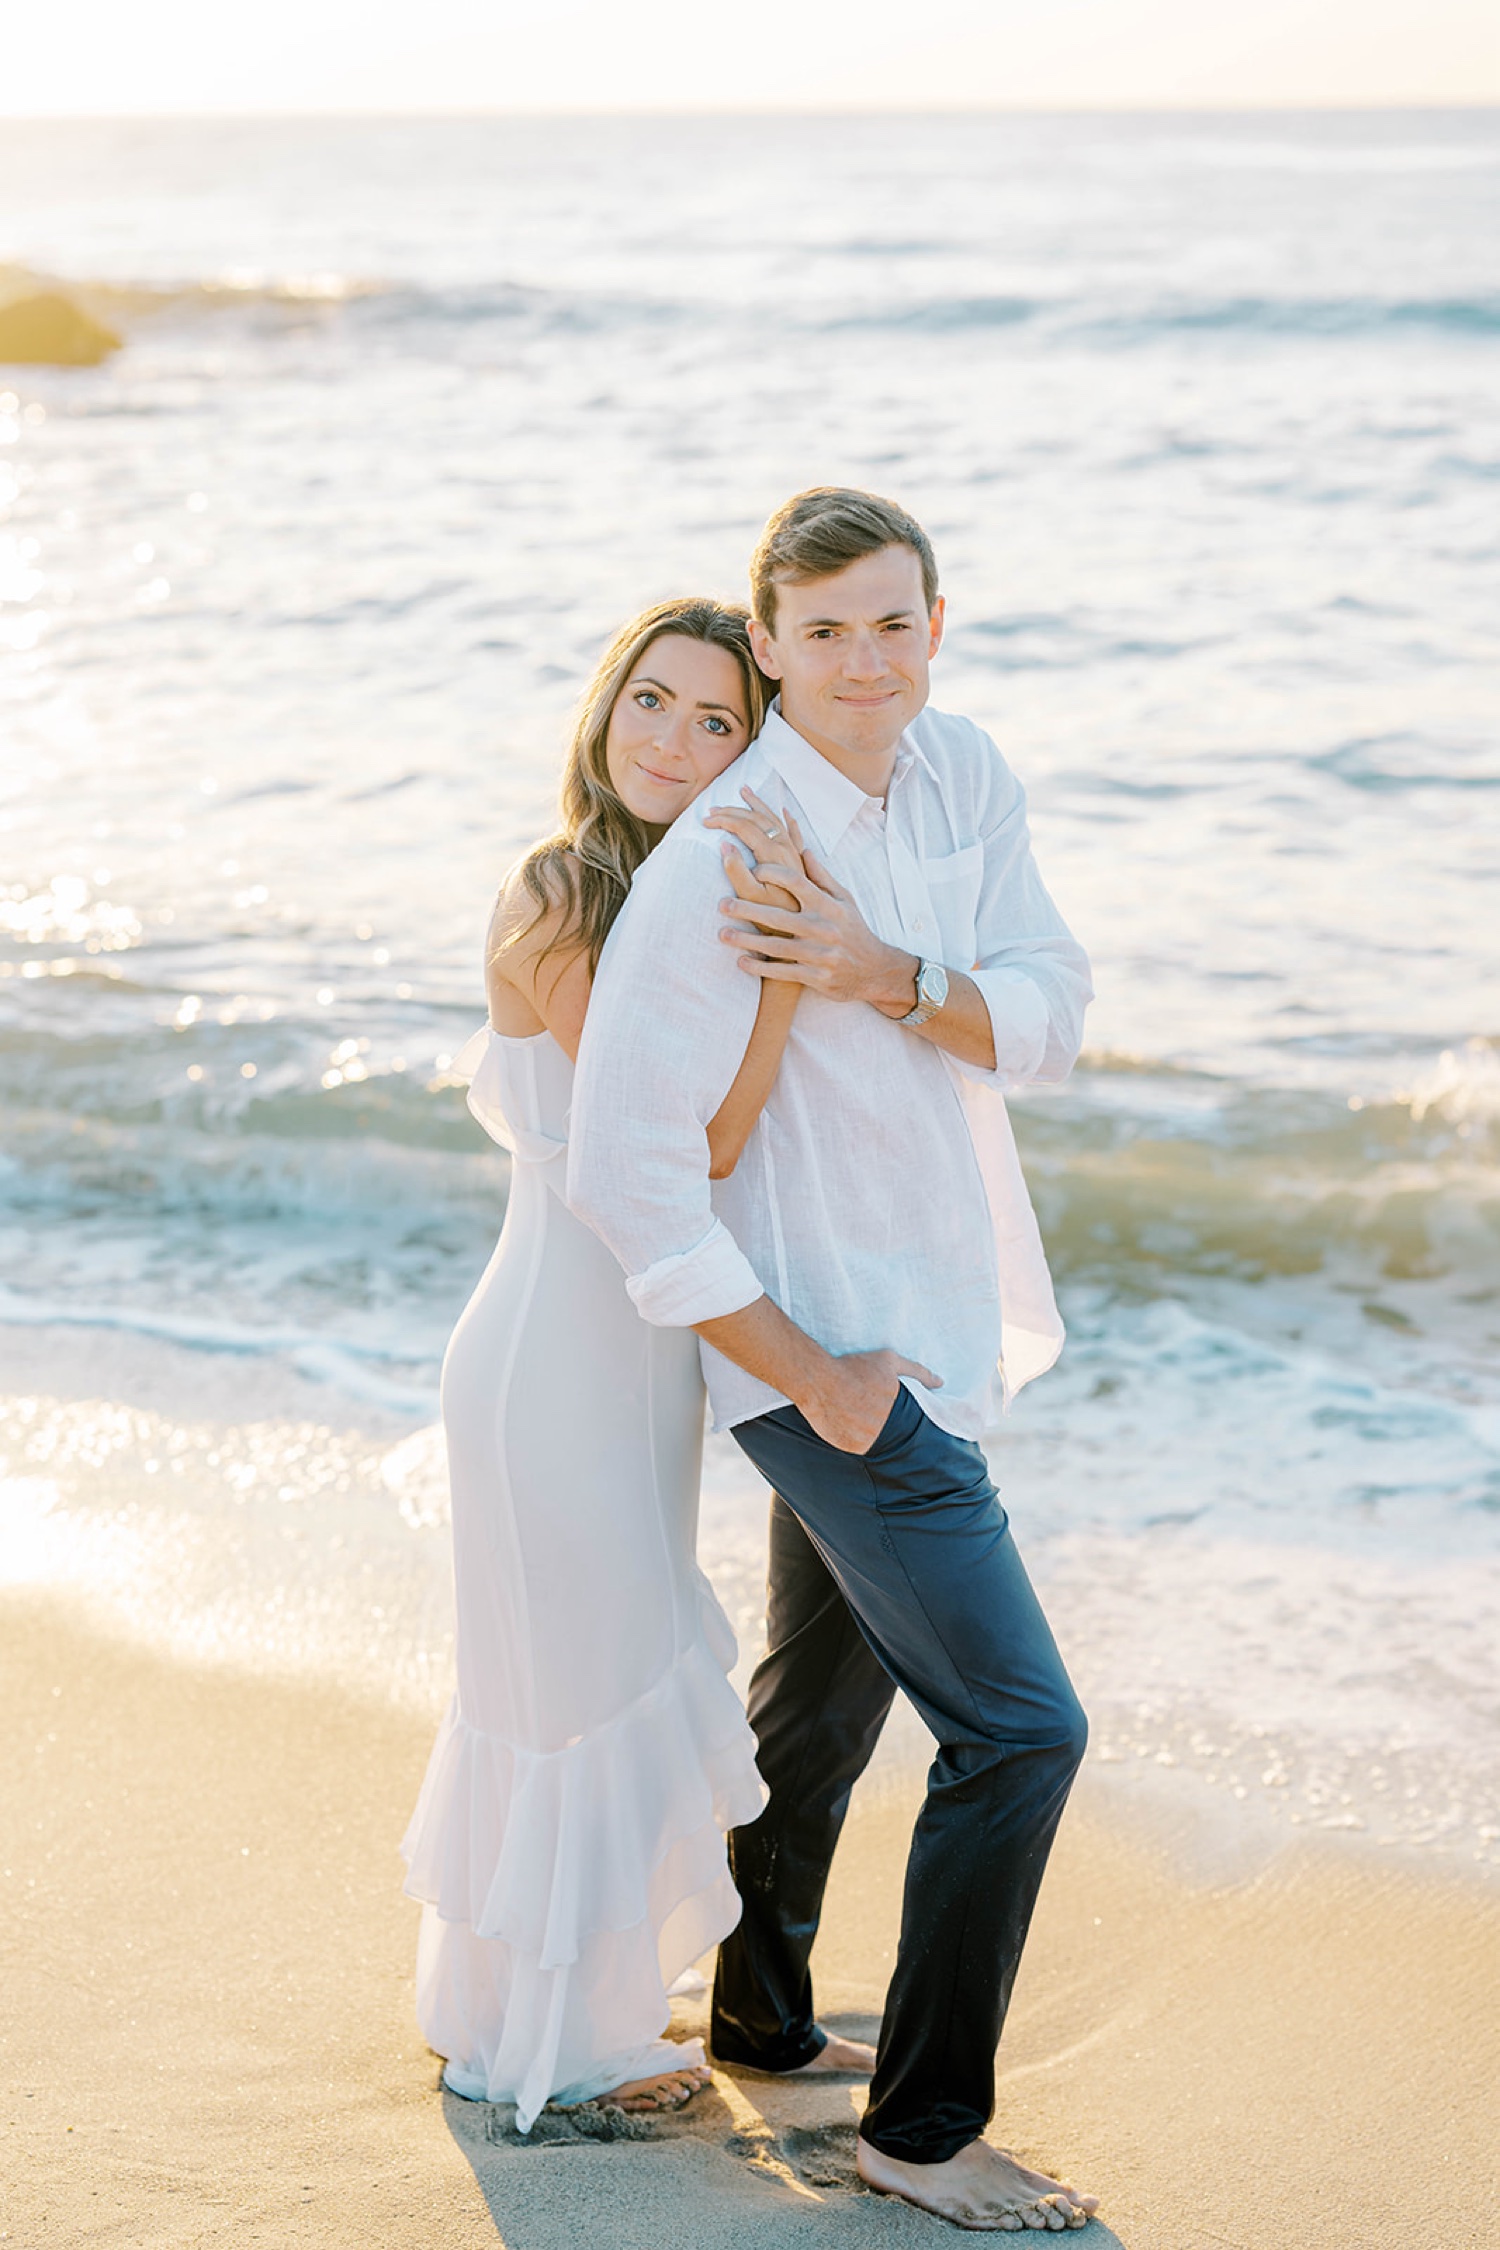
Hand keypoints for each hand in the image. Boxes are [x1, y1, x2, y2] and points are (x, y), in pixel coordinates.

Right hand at [705, 787, 806, 914]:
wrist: (801, 931)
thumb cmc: (772, 918)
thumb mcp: (748, 898)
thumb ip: (736, 871)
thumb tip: (724, 845)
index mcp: (773, 854)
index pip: (744, 826)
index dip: (723, 820)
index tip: (704, 822)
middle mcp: (786, 849)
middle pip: (758, 819)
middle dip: (733, 811)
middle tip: (713, 809)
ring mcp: (794, 854)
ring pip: (775, 820)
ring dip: (758, 804)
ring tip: (745, 791)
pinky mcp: (799, 862)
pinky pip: (794, 832)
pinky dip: (787, 819)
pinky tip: (785, 811)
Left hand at [717, 850, 918, 1010]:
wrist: (875, 970)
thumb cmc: (854, 930)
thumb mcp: (844, 900)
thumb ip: (821, 876)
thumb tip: (802, 849)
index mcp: (828, 905)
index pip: (795, 882)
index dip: (771, 873)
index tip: (752, 870)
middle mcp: (822, 928)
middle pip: (777, 915)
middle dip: (747, 909)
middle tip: (722, 904)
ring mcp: (819, 954)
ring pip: (775, 946)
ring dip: (746, 940)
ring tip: (722, 934)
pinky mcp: (815, 977)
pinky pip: (782, 972)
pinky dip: (760, 968)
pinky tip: (741, 962)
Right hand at [798, 1348, 941, 1454]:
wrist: (819, 1380)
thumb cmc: (854, 1368)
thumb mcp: (889, 1361)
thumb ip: (917, 1372)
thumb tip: (940, 1383)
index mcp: (897, 1411)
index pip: (908, 1424)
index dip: (899, 1417)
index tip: (887, 1409)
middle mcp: (884, 1430)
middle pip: (890, 1433)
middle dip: (882, 1424)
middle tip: (867, 1409)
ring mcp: (866, 1441)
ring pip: (875, 1442)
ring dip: (869, 1433)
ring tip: (856, 1415)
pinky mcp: (848, 1447)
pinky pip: (857, 1446)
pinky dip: (854, 1438)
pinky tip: (846, 1422)